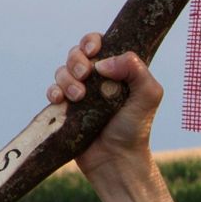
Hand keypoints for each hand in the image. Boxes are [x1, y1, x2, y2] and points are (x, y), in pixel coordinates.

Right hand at [47, 33, 160, 183]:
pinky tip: (60, 100)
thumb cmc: (135, 128)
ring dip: (66, 78)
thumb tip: (103, 62)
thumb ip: (136, 70)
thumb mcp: (148, 96)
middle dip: (76, 60)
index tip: (93, 51)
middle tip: (85, 75)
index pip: (99, 44)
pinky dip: (53, 91)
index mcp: (117, 70)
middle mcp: (97, 79)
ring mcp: (80, 93)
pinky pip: (52, 91)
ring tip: (78, 97)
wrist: (116, 160)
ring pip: (62, 71)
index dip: (91, 41)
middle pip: (76, 54)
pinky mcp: (66, 109)